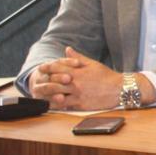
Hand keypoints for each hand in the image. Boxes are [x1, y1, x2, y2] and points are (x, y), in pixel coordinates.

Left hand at [29, 46, 147, 109]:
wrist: (120, 89)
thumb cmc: (107, 76)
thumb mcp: (92, 64)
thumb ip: (78, 57)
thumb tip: (67, 49)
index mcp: (78, 71)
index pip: (58, 67)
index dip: (47, 67)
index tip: (40, 68)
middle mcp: (76, 83)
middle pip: (54, 82)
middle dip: (43, 83)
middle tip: (35, 84)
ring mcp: (78, 94)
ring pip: (57, 95)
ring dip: (46, 95)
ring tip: (39, 95)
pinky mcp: (81, 104)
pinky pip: (65, 105)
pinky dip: (56, 104)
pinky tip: (50, 104)